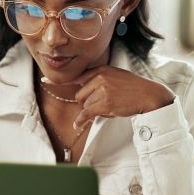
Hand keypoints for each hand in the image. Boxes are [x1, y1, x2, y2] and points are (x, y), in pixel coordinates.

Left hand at [43, 65, 175, 129]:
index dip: (59, 81)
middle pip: (80, 95)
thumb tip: (84, 92)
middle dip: (87, 103)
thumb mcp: (116, 76)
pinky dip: (82, 120)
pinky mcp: (104, 102)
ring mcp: (102, 89)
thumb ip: (99, 80)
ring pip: (85, 105)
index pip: (77, 77)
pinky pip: (86, 112)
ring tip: (111, 106)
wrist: (149, 95)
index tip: (45, 81)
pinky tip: (78, 124)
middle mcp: (99, 77)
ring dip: (93, 110)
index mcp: (101, 70)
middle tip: (105, 103)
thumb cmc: (133, 88)